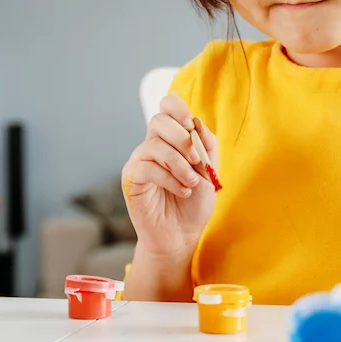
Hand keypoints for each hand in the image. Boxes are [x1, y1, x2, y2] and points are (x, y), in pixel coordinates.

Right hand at [121, 94, 217, 260]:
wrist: (182, 234)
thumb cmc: (194, 203)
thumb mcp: (209, 171)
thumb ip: (206, 145)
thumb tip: (196, 121)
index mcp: (171, 139)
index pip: (166, 107)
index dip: (176, 107)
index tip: (190, 123)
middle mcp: (152, 146)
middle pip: (158, 121)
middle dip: (180, 136)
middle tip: (195, 158)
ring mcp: (139, 161)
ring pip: (153, 146)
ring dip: (178, 163)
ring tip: (191, 181)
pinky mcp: (131, 179)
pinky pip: (147, 168)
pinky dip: (169, 179)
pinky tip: (182, 191)